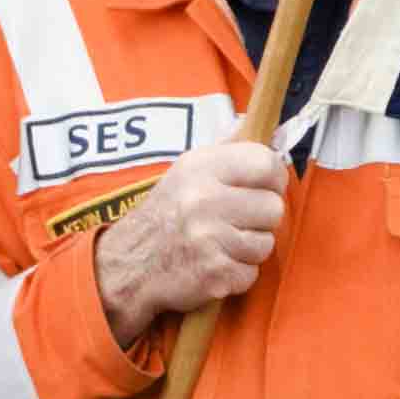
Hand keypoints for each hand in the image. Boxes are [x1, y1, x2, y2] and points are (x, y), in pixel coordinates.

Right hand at [92, 137, 288, 339]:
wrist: (126, 267)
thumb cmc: (164, 218)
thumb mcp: (185, 172)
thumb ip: (223, 149)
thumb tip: (251, 122)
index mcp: (200, 167)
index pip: (266, 163)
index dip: (273, 179)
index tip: (263, 189)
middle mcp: (204, 199)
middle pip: (273, 208)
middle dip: (260, 221)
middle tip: (233, 224)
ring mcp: (209, 238)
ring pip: (265, 244)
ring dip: (247, 250)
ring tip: (218, 246)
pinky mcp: (214, 273)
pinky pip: (250, 273)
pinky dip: (235, 275)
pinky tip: (212, 266)